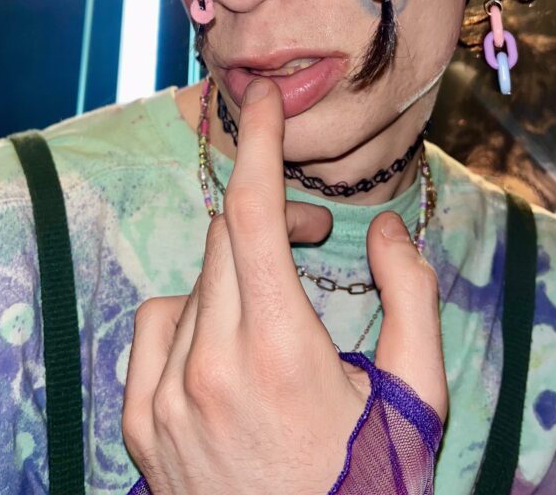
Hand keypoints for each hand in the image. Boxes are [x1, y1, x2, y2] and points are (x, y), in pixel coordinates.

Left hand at [122, 78, 446, 494]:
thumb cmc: (370, 485)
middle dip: (271, 221)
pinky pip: (156, 326)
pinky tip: (226, 355)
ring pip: (194, 281)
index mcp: (280, 353)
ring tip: (274, 319)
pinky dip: (193, 318)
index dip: (261, 145)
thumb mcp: (416, 398)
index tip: (264, 99)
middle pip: (227, 239)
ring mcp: (164, 398)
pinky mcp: (139, 424)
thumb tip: (385, 226)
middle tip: (312, 242)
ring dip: (236, 276)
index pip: (255, 217)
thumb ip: (411, 297)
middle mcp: (208, 367)